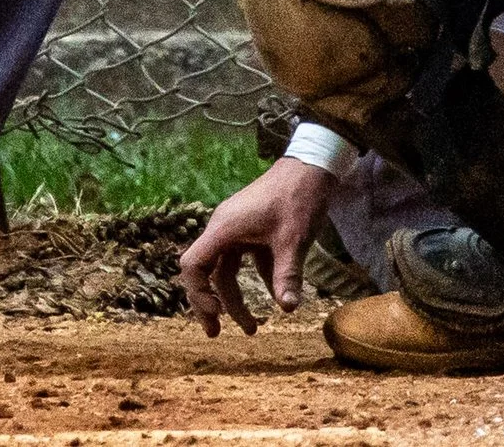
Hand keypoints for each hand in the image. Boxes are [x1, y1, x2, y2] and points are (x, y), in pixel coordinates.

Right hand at [179, 158, 332, 335]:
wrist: (310, 168)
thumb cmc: (296, 199)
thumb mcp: (293, 241)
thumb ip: (286, 276)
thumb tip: (288, 309)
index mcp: (224, 229)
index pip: (193, 264)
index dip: (197, 292)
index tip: (215, 315)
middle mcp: (224, 229)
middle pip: (205, 271)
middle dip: (210, 304)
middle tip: (216, 334)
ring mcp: (237, 229)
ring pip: (225, 270)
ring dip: (234, 299)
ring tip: (253, 328)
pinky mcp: (251, 231)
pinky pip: (243, 261)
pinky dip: (253, 282)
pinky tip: (276, 298)